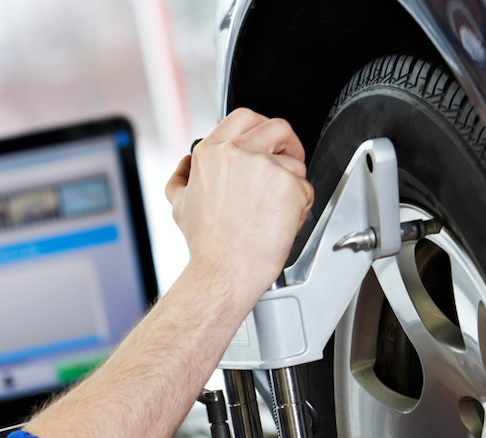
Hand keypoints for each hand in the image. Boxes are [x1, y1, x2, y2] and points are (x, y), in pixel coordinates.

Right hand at [165, 109, 315, 304]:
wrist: (224, 272)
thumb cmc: (206, 245)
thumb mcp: (179, 204)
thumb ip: (182, 177)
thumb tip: (185, 165)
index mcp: (210, 153)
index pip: (244, 118)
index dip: (260, 129)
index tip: (266, 143)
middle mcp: (236, 153)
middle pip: (277, 127)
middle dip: (287, 143)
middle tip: (287, 159)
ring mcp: (264, 167)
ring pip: (294, 161)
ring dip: (292, 181)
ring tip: (277, 207)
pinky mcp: (289, 185)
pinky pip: (306, 188)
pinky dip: (301, 205)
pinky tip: (282, 221)